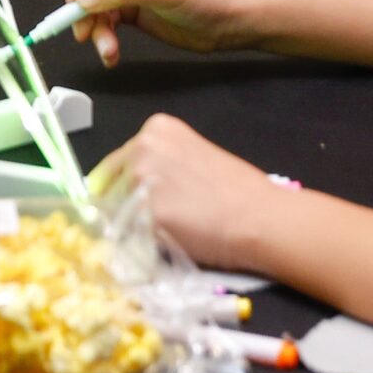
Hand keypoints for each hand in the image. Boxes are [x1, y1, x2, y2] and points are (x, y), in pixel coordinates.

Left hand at [89, 114, 281, 272]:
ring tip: (171, 229)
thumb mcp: (192, 158)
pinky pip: (130, 235)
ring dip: (133, 225)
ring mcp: (140, 181)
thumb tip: (135, 188)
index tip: (127, 203)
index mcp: (155, 130)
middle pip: (113, 186)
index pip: (117, 164)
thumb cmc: (237, 188)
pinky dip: (141, 243)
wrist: (260, 216)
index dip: (121, 187)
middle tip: (159, 219)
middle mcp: (141, 148)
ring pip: (118, 212)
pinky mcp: (145, 214)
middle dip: (125, 205)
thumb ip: (161, 165)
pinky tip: (171, 240)